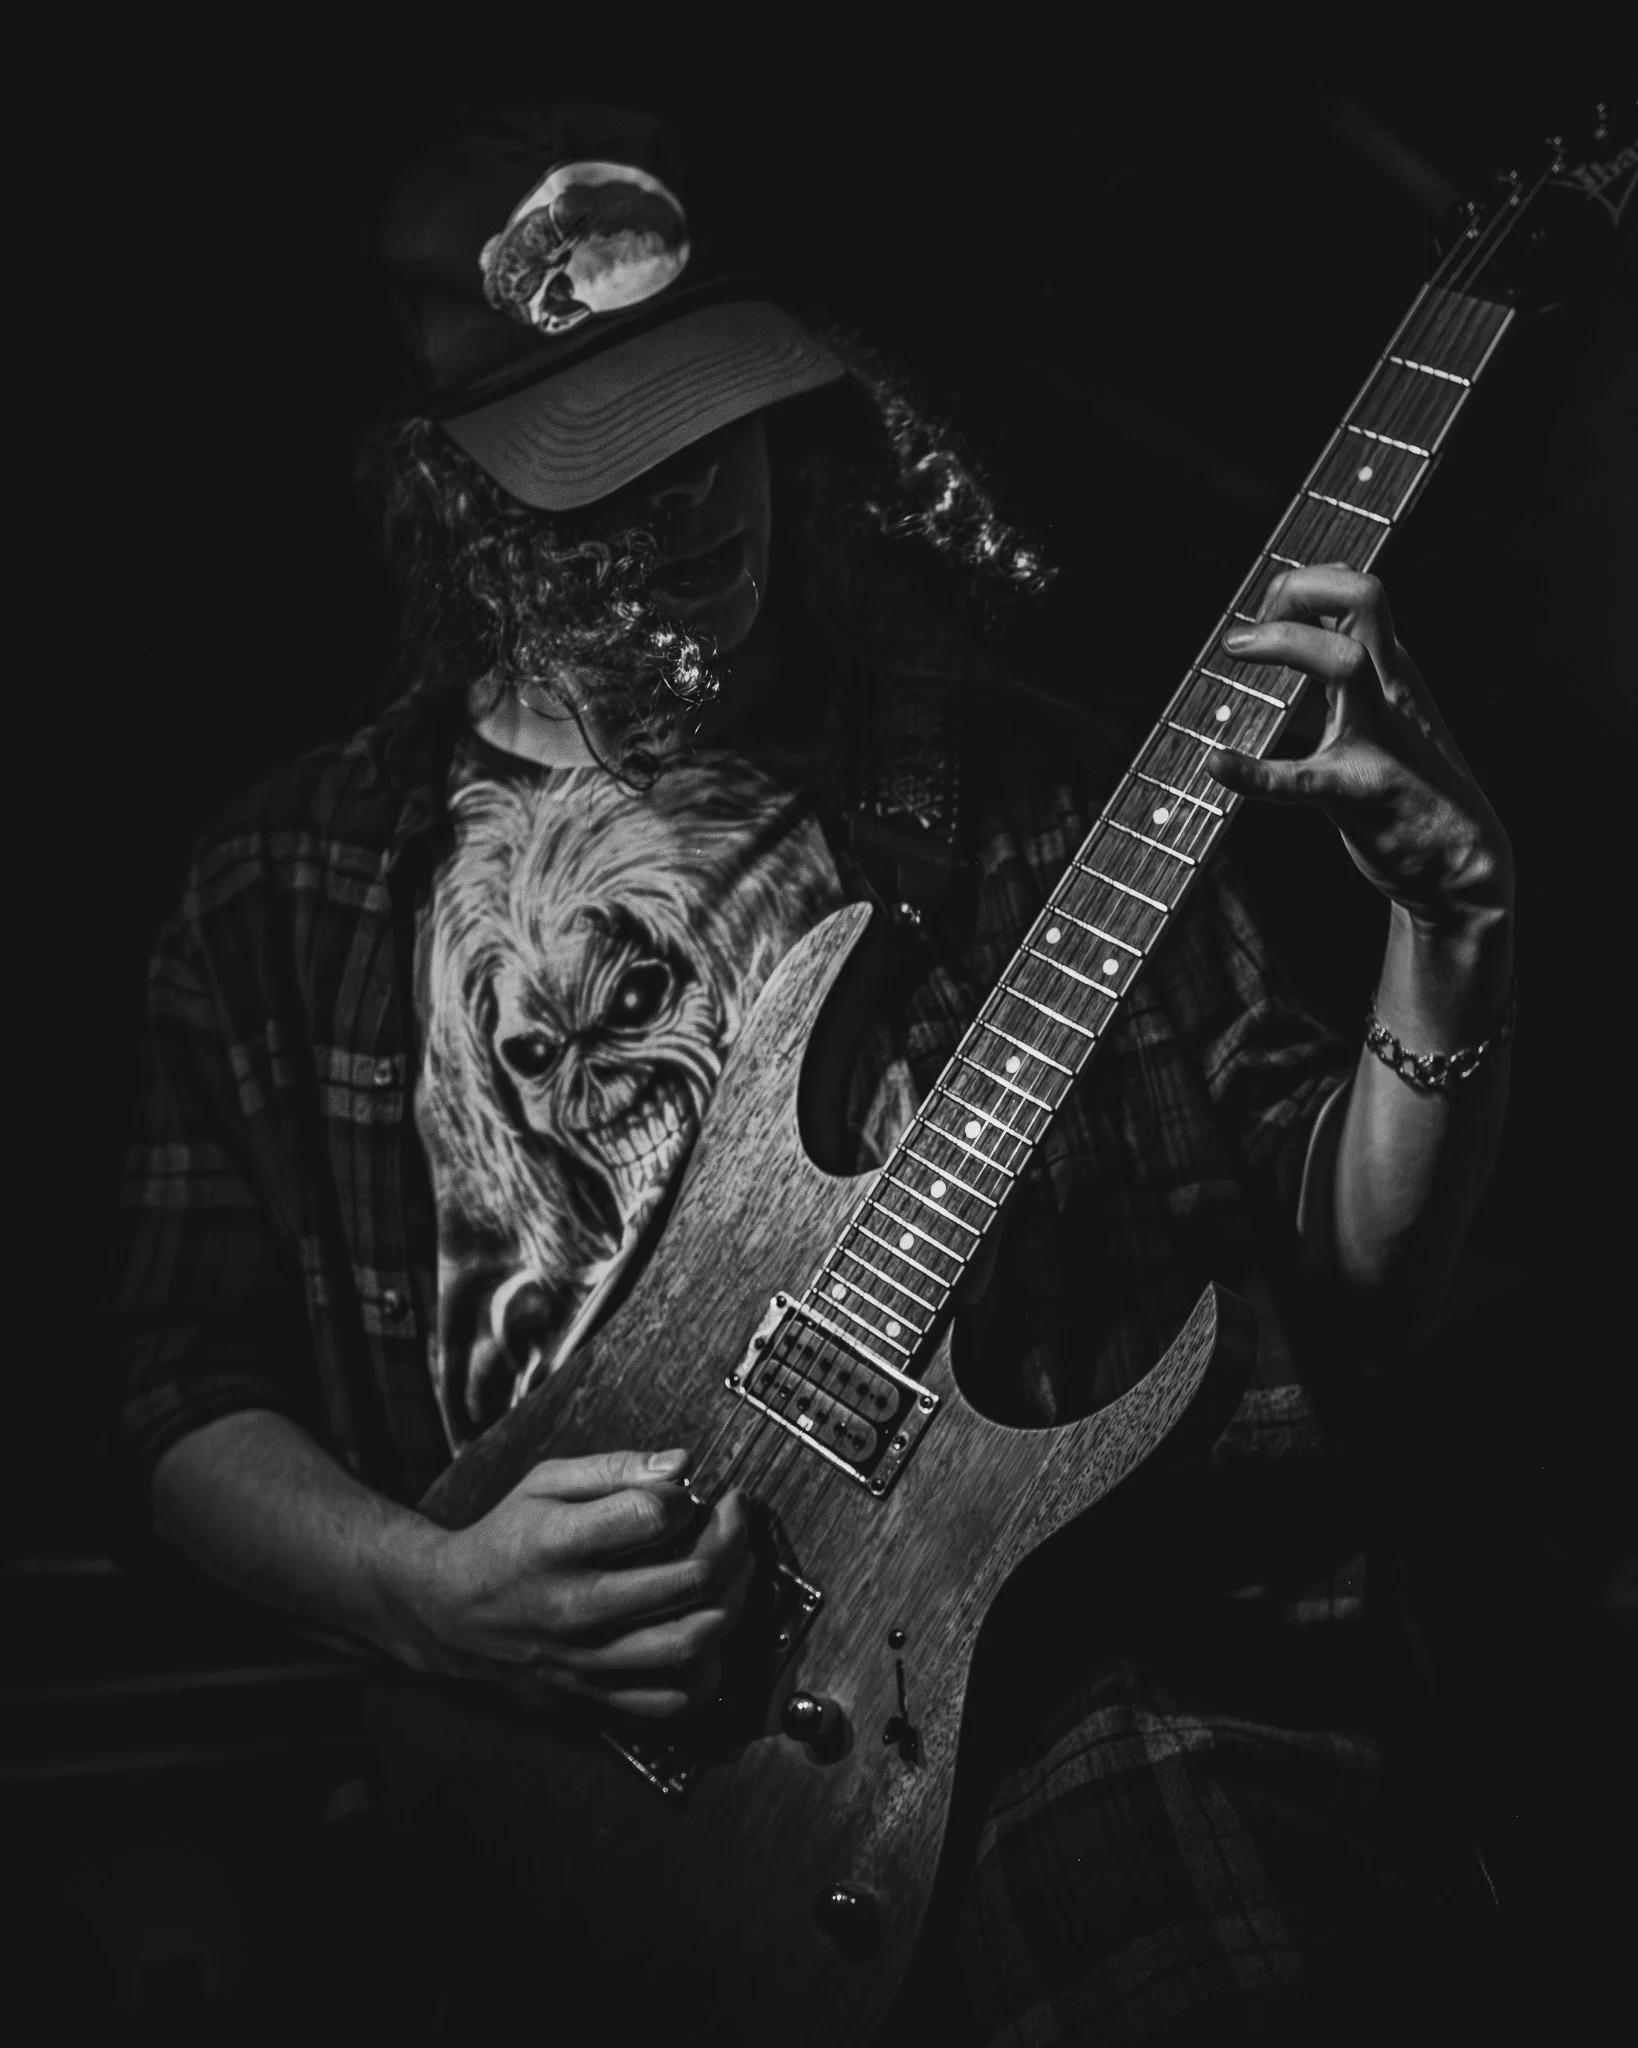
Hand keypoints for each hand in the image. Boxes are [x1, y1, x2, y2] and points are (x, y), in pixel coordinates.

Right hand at [405, 1448, 752, 1718]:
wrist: (452, 1611)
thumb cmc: (506, 1538)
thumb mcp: (545, 1482)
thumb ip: (616, 1467)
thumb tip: (682, 1464)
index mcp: (557, 1546)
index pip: (648, 1517)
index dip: (686, 1498)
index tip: (692, 1492)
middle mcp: (574, 1607)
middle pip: (684, 1580)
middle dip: (729, 1540)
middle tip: (735, 1518)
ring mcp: (587, 1658)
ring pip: (688, 1642)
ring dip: (733, 1600)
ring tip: (740, 1567)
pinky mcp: (595, 1693)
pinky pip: (670, 1699)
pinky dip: (708, 1669)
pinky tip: (712, 1629)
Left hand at [1205, 566, 1513, 934]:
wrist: (1458, 862)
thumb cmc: (1405, 787)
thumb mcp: (1371, 717)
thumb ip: (1325, 686)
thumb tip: (1271, 654)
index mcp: (1391, 670)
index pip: (1358, 592)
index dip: (1304, 586)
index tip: (1261, 614)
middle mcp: (1390, 690)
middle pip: (1365, 598)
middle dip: (1299, 589)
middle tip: (1246, 630)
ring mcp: (1379, 737)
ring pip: (1345, 665)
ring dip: (1284, 645)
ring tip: (1235, 651)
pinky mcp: (1358, 794)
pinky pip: (1302, 778)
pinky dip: (1254, 772)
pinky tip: (1217, 765)